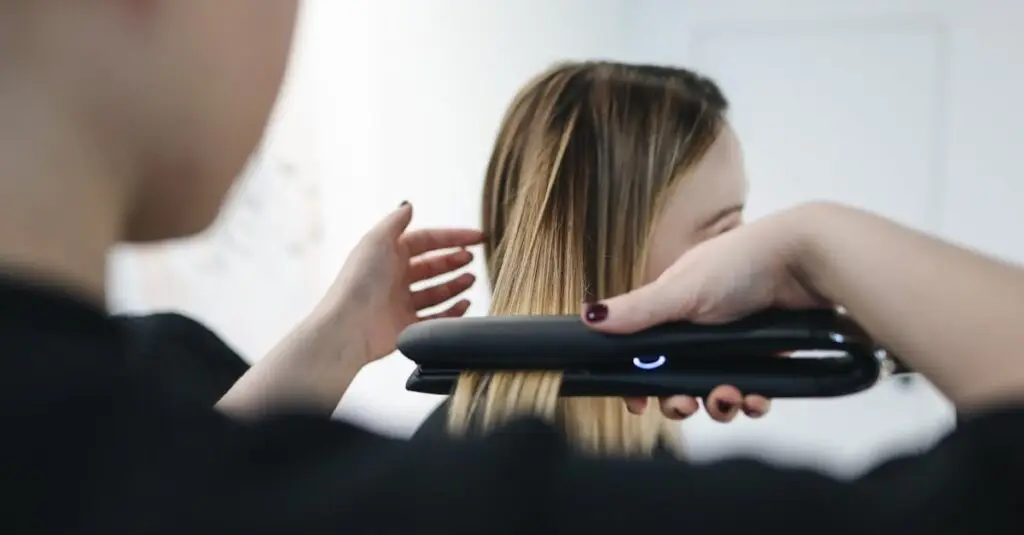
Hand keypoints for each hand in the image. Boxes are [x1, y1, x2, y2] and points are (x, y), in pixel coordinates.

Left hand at [322, 202, 482, 364]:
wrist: (349, 327)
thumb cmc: (360, 282)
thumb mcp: (377, 240)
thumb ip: (396, 221)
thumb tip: (409, 204)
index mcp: (389, 254)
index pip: (427, 240)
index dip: (452, 237)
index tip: (477, 237)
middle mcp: (395, 277)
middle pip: (432, 265)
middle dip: (454, 261)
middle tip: (472, 259)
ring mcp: (401, 303)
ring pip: (436, 291)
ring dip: (456, 284)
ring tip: (471, 280)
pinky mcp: (407, 327)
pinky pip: (436, 318)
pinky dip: (452, 311)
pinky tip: (465, 303)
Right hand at [581, 207, 830, 422]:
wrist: (805, 262)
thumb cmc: (741, 262)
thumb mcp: (681, 290)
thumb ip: (638, 311)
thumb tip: (589, 317)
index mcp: (672, 311)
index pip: (643, 355)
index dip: (638, 382)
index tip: (638, 403)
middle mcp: (698, 330)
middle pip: (676, 382)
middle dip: (679, 401)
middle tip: (685, 405)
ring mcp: (731, 347)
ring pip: (714, 393)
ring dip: (717, 405)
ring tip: (728, 398)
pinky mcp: (765, 359)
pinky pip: (750, 394)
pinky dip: (751, 402)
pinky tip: (755, 399)